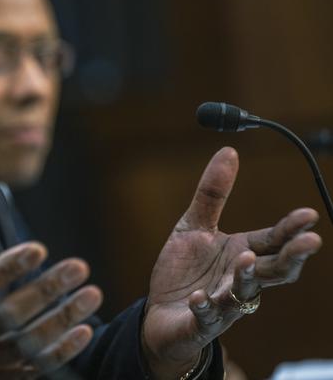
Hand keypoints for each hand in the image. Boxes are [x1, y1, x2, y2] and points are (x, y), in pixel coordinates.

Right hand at [0, 209, 102, 379]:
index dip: (7, 269)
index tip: (36, 249)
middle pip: (11, 315)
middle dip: (48, 290)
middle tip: (78, 267)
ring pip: (27, 343)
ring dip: (62, 319)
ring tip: (91, 296)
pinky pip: (29, 371)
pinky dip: (58, 354)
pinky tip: (81, 335)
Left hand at [142, 147, 321, 378]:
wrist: (161, 314)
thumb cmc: (185, 271)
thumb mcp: (194, 226)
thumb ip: (212, 194)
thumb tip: (229, 150)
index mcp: (242, 253)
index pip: (272, 240)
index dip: (291, 229)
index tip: (310, 215)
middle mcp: (239, 280)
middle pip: (273, 269)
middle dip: (292, 256)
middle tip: (311, 241)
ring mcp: (222, 303)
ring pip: (243, 293)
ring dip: (246, 277)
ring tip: (245, 259)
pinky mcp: (199, 322)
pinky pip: (205, 316)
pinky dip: (204, 307)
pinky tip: (199, 297)